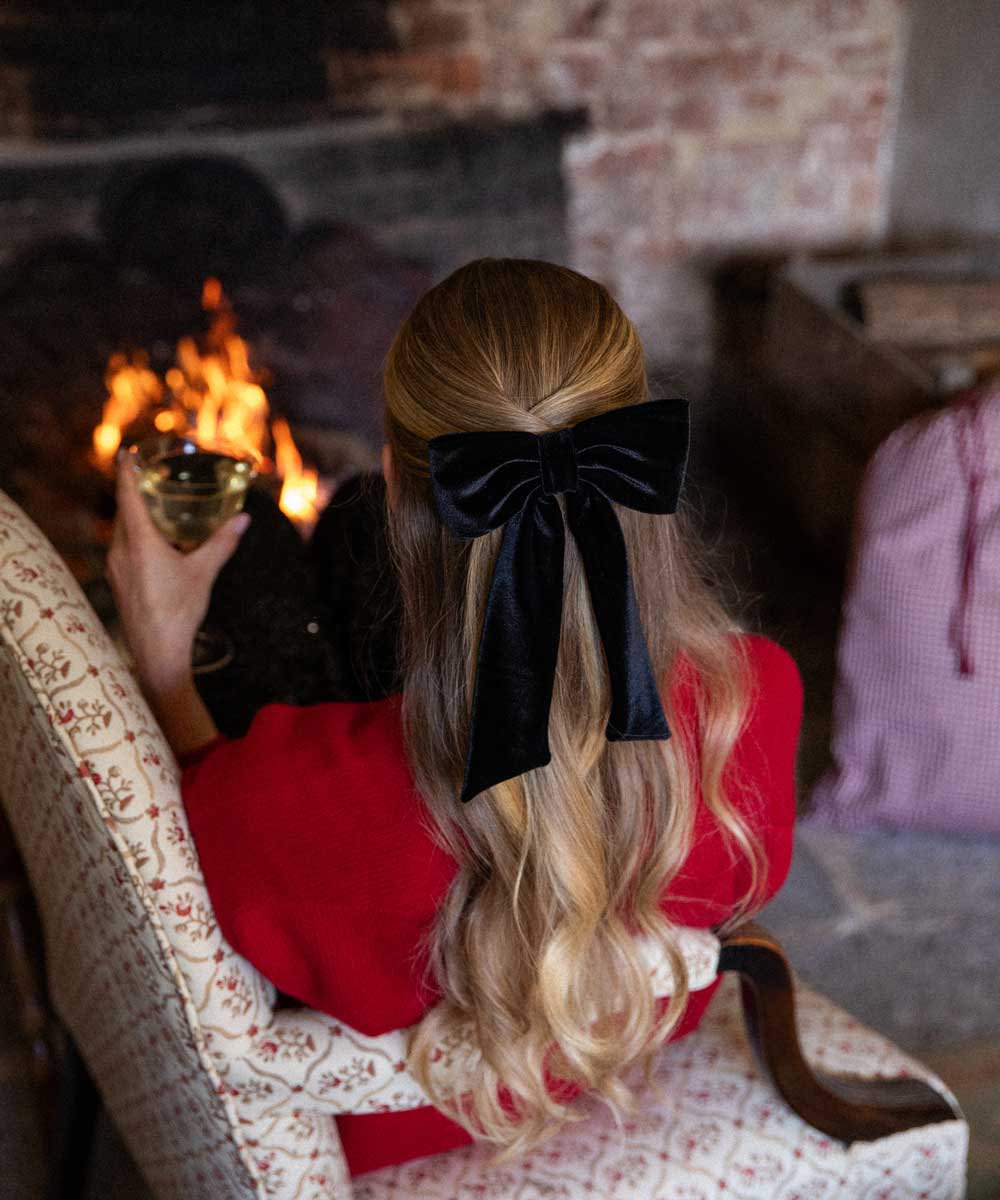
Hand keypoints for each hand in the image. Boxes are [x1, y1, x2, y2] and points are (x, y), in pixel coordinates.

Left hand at [106, 453, 250, 699]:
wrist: (156, 652)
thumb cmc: (178, 610)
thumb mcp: (204, 573)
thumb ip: (221, 543)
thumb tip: (242, 520)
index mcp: (139, 541)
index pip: (127, 496)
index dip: (127, 472)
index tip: (128, 453)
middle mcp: (120, 550)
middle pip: (123, 512)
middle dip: (134, 493)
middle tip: (150, 478)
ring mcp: (116, 568)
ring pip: (122, 532)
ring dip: (135, 518)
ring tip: (155, 509)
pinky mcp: (119, 582)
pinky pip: (124, 549)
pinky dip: (136, 538)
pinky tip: (155, 545)